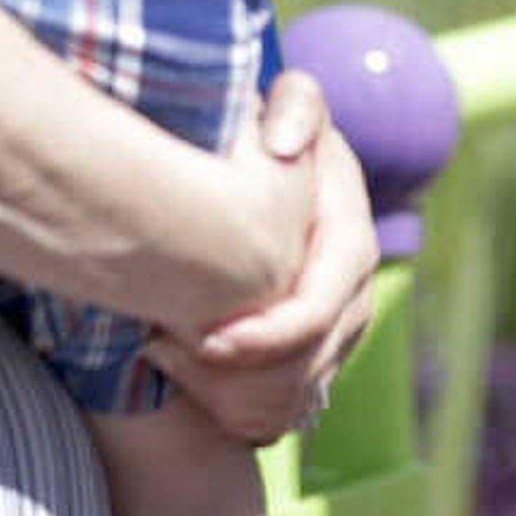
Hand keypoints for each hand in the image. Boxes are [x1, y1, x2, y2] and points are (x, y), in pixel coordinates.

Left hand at [164, 72, 379, 445]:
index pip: (325, 305)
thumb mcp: (290, 105)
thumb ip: (296, 105)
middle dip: (245, 375)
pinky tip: (178, 376)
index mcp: (349, 235)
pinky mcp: (310, 355)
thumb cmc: (269, 132)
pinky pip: (281, 410)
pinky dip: (232, 409)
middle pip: (311, 362)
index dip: (276, 335)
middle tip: (168, 354)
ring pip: (297, 395)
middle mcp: (352, 289)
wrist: (264, 168)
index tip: (211, 340)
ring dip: (231, 394)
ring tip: (163, 359)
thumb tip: (285, 143)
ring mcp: (335, 327)